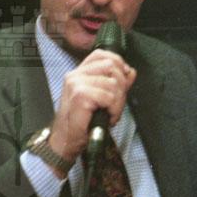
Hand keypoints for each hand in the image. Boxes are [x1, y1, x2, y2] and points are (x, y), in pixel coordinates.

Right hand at [49, 49, 135, 165]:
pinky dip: (113, 110)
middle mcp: (75, 75)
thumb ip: (117, 83)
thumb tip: (130, 71)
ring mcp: (76, 84)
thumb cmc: (82, 122)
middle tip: (115, 104)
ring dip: (117, 103)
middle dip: (120, 87)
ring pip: (113, 84)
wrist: (66, 141)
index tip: (122, 78)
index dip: (117, 63)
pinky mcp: (80, 95)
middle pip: (111, 66)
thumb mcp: (102, 99)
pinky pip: (109, 97)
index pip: (102, 55)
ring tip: (109, 113)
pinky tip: (106, 117)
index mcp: (79, 73)